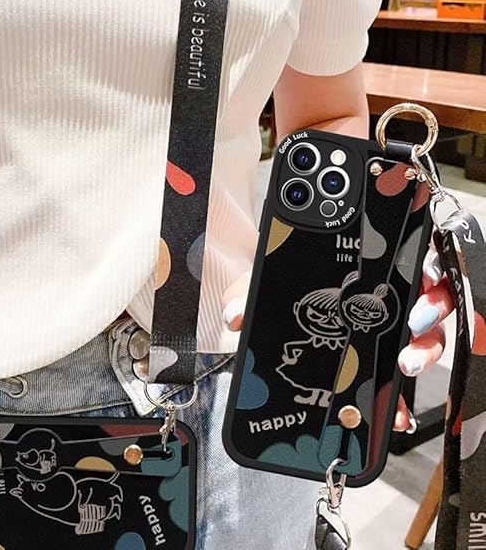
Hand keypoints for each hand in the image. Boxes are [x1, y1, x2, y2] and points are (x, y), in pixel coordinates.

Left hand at [222, 246, 452, 432]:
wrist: (270, 328)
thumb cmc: (276, 297)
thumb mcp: (263, 290)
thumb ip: (248, 294)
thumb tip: (235, 315)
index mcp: (360, 268)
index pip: (406, 255)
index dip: (423, 262)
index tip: (421, 272)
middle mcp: (384, 297)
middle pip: (430, 294)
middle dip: (433, 304)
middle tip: (415, 319)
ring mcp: (387, 334)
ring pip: (428, 336)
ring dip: (425, 349)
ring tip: (405, 364)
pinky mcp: (379, 369)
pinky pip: (401, 385)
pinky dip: (400, 400)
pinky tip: (394, 414)